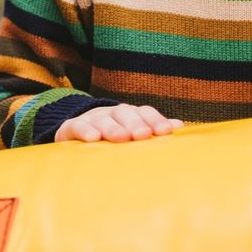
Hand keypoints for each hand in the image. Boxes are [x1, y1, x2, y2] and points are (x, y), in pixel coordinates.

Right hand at [54, 104, 183, 143]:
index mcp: (130, 115)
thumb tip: (180, 126)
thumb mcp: (132, 133)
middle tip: (143, 135)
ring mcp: (92, 119)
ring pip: (103, 119)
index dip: (155, 120)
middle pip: (125, 112)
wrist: (76, 132)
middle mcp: (112, 114)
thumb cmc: (113, 136)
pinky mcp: (71, 128)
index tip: (166, 132)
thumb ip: (153, 129)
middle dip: (135, 123)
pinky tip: (93, 138)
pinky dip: (85, 130)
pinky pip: (77, 126)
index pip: (145, 112)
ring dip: (113, 127)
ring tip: (121, 138)